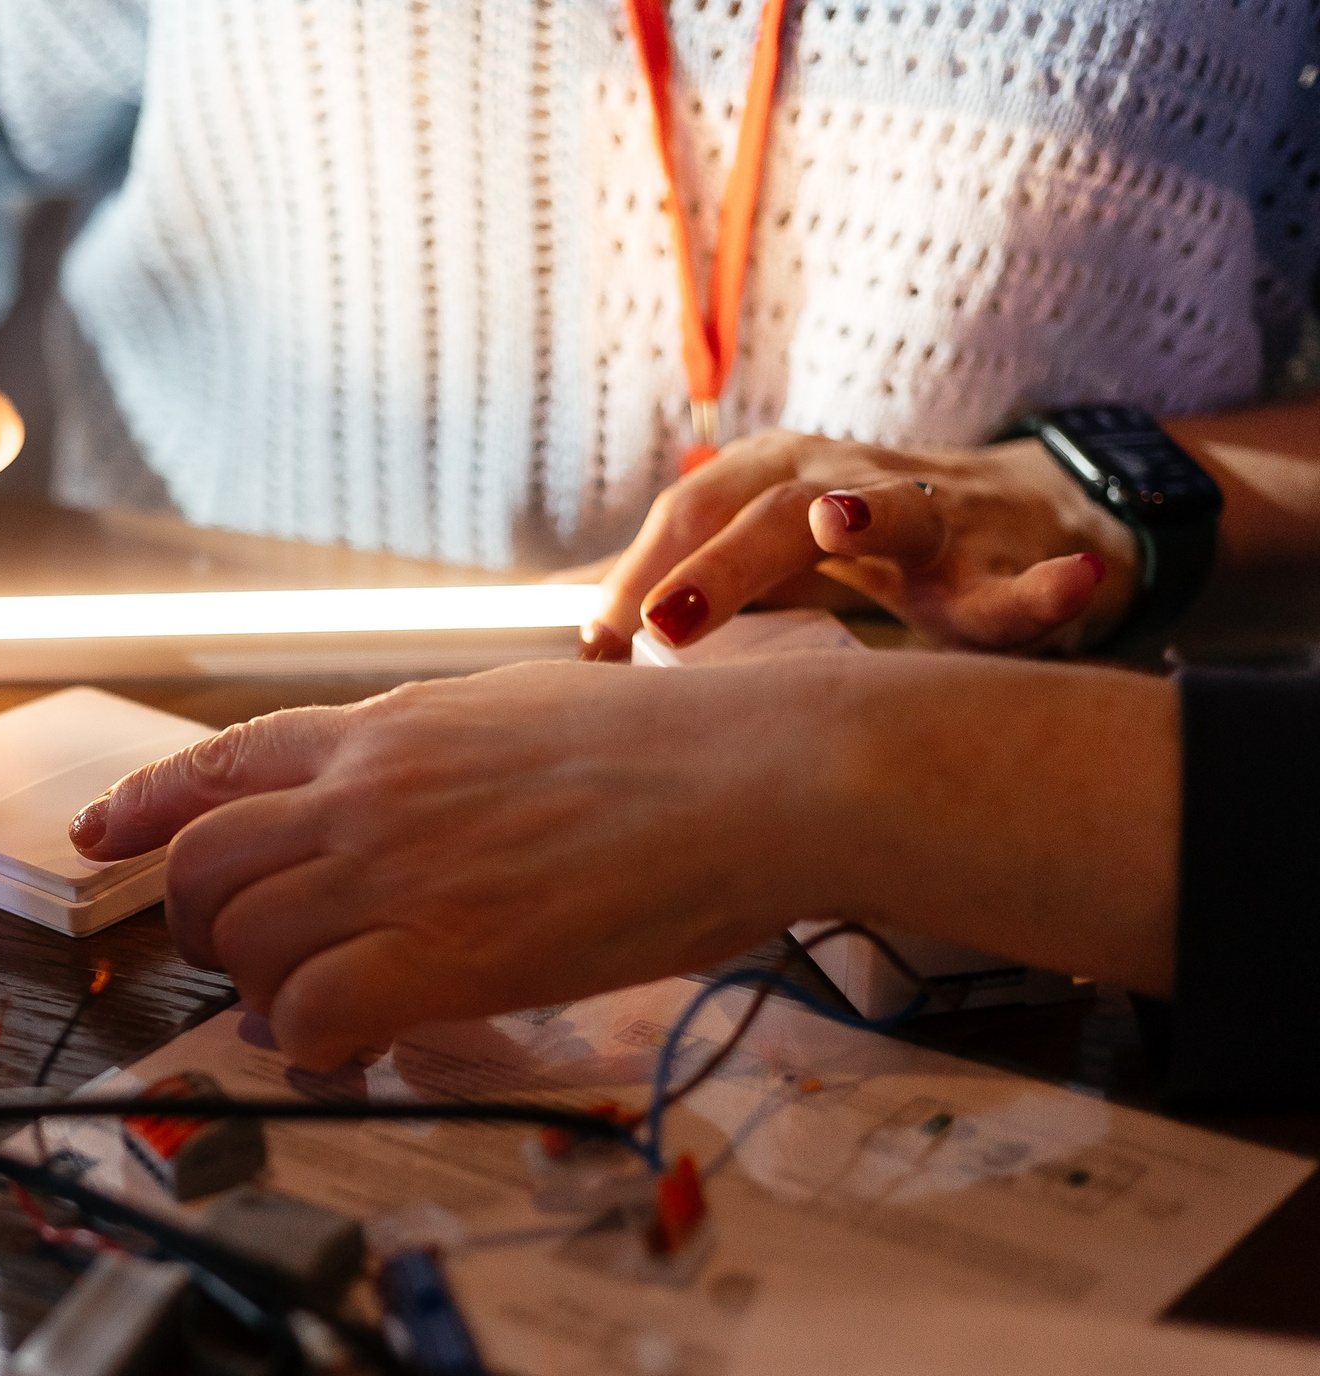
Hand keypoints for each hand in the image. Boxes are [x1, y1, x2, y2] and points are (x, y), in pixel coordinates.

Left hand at [67, 665, 831, 1066]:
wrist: (759, 775)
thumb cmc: (669, 748)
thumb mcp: (513, 713)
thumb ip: (425, 761)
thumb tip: (382, 816)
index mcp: (382, 728)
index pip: (218, 763)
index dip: (143, 806)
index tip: (100, 835)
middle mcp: (366, 793)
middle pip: (205, 868)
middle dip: (206, 927)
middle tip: (252, 963)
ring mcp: (398, 872)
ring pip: (248, 948)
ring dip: (266, 995)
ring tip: (318, 1014)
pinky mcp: (446, 956)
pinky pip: (316, 1017)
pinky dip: (316, 1046)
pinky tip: (356, 1050)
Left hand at [579, 429, 1130, 658]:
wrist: (1022, 514)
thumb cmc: (864, 541)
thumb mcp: (765, 549)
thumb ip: (678, 576)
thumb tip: (562, 615)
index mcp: (777, 480)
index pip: (693, 511)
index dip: (638, 568)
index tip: (590, 639)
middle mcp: (849, 483)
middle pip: (772, 506)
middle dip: (718, 558)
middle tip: (664, 617)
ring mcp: (938, 517)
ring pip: (898, 510)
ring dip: (864, 516)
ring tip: (832, 524)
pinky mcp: (1014, 561)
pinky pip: (1033, 579)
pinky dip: (1051, 582)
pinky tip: (1069, 583)